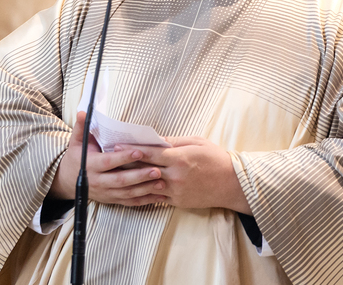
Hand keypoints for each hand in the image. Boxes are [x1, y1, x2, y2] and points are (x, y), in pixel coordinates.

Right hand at [49, 112, 167, 206]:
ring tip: (162, 182)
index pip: (108, 162)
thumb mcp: (76, 142)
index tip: (140, 152)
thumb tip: (82, 112)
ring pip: (127, 193)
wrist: (68, 182)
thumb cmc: (77, 157)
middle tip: (157, 170)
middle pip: (121, 180)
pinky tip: (160, 196)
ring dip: (146, 189)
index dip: (124, 158)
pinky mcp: (112, 200)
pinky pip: (130, 202)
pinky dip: (145, 200)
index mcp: (90, 166)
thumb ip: (81, 127)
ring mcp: (106, 193)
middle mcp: (98, 182)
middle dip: (140, 176)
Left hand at [115, 136, 251, 213]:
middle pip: (145, 169)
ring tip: (119, 174)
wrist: (231, 183)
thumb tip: (157, 140)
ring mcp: (175, 191)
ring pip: (148, 185)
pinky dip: (146, 191)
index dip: (132, 149)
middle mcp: (175, 176)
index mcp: (180, 158)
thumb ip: (175, 141)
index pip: (150, 153)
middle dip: (128, 163)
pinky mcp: (177, 202)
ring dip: (133, 179)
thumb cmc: (216, 159)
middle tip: (112, 159)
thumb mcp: (197, 142)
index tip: (117, 146)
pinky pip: (156, 196)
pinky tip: (135, 187)